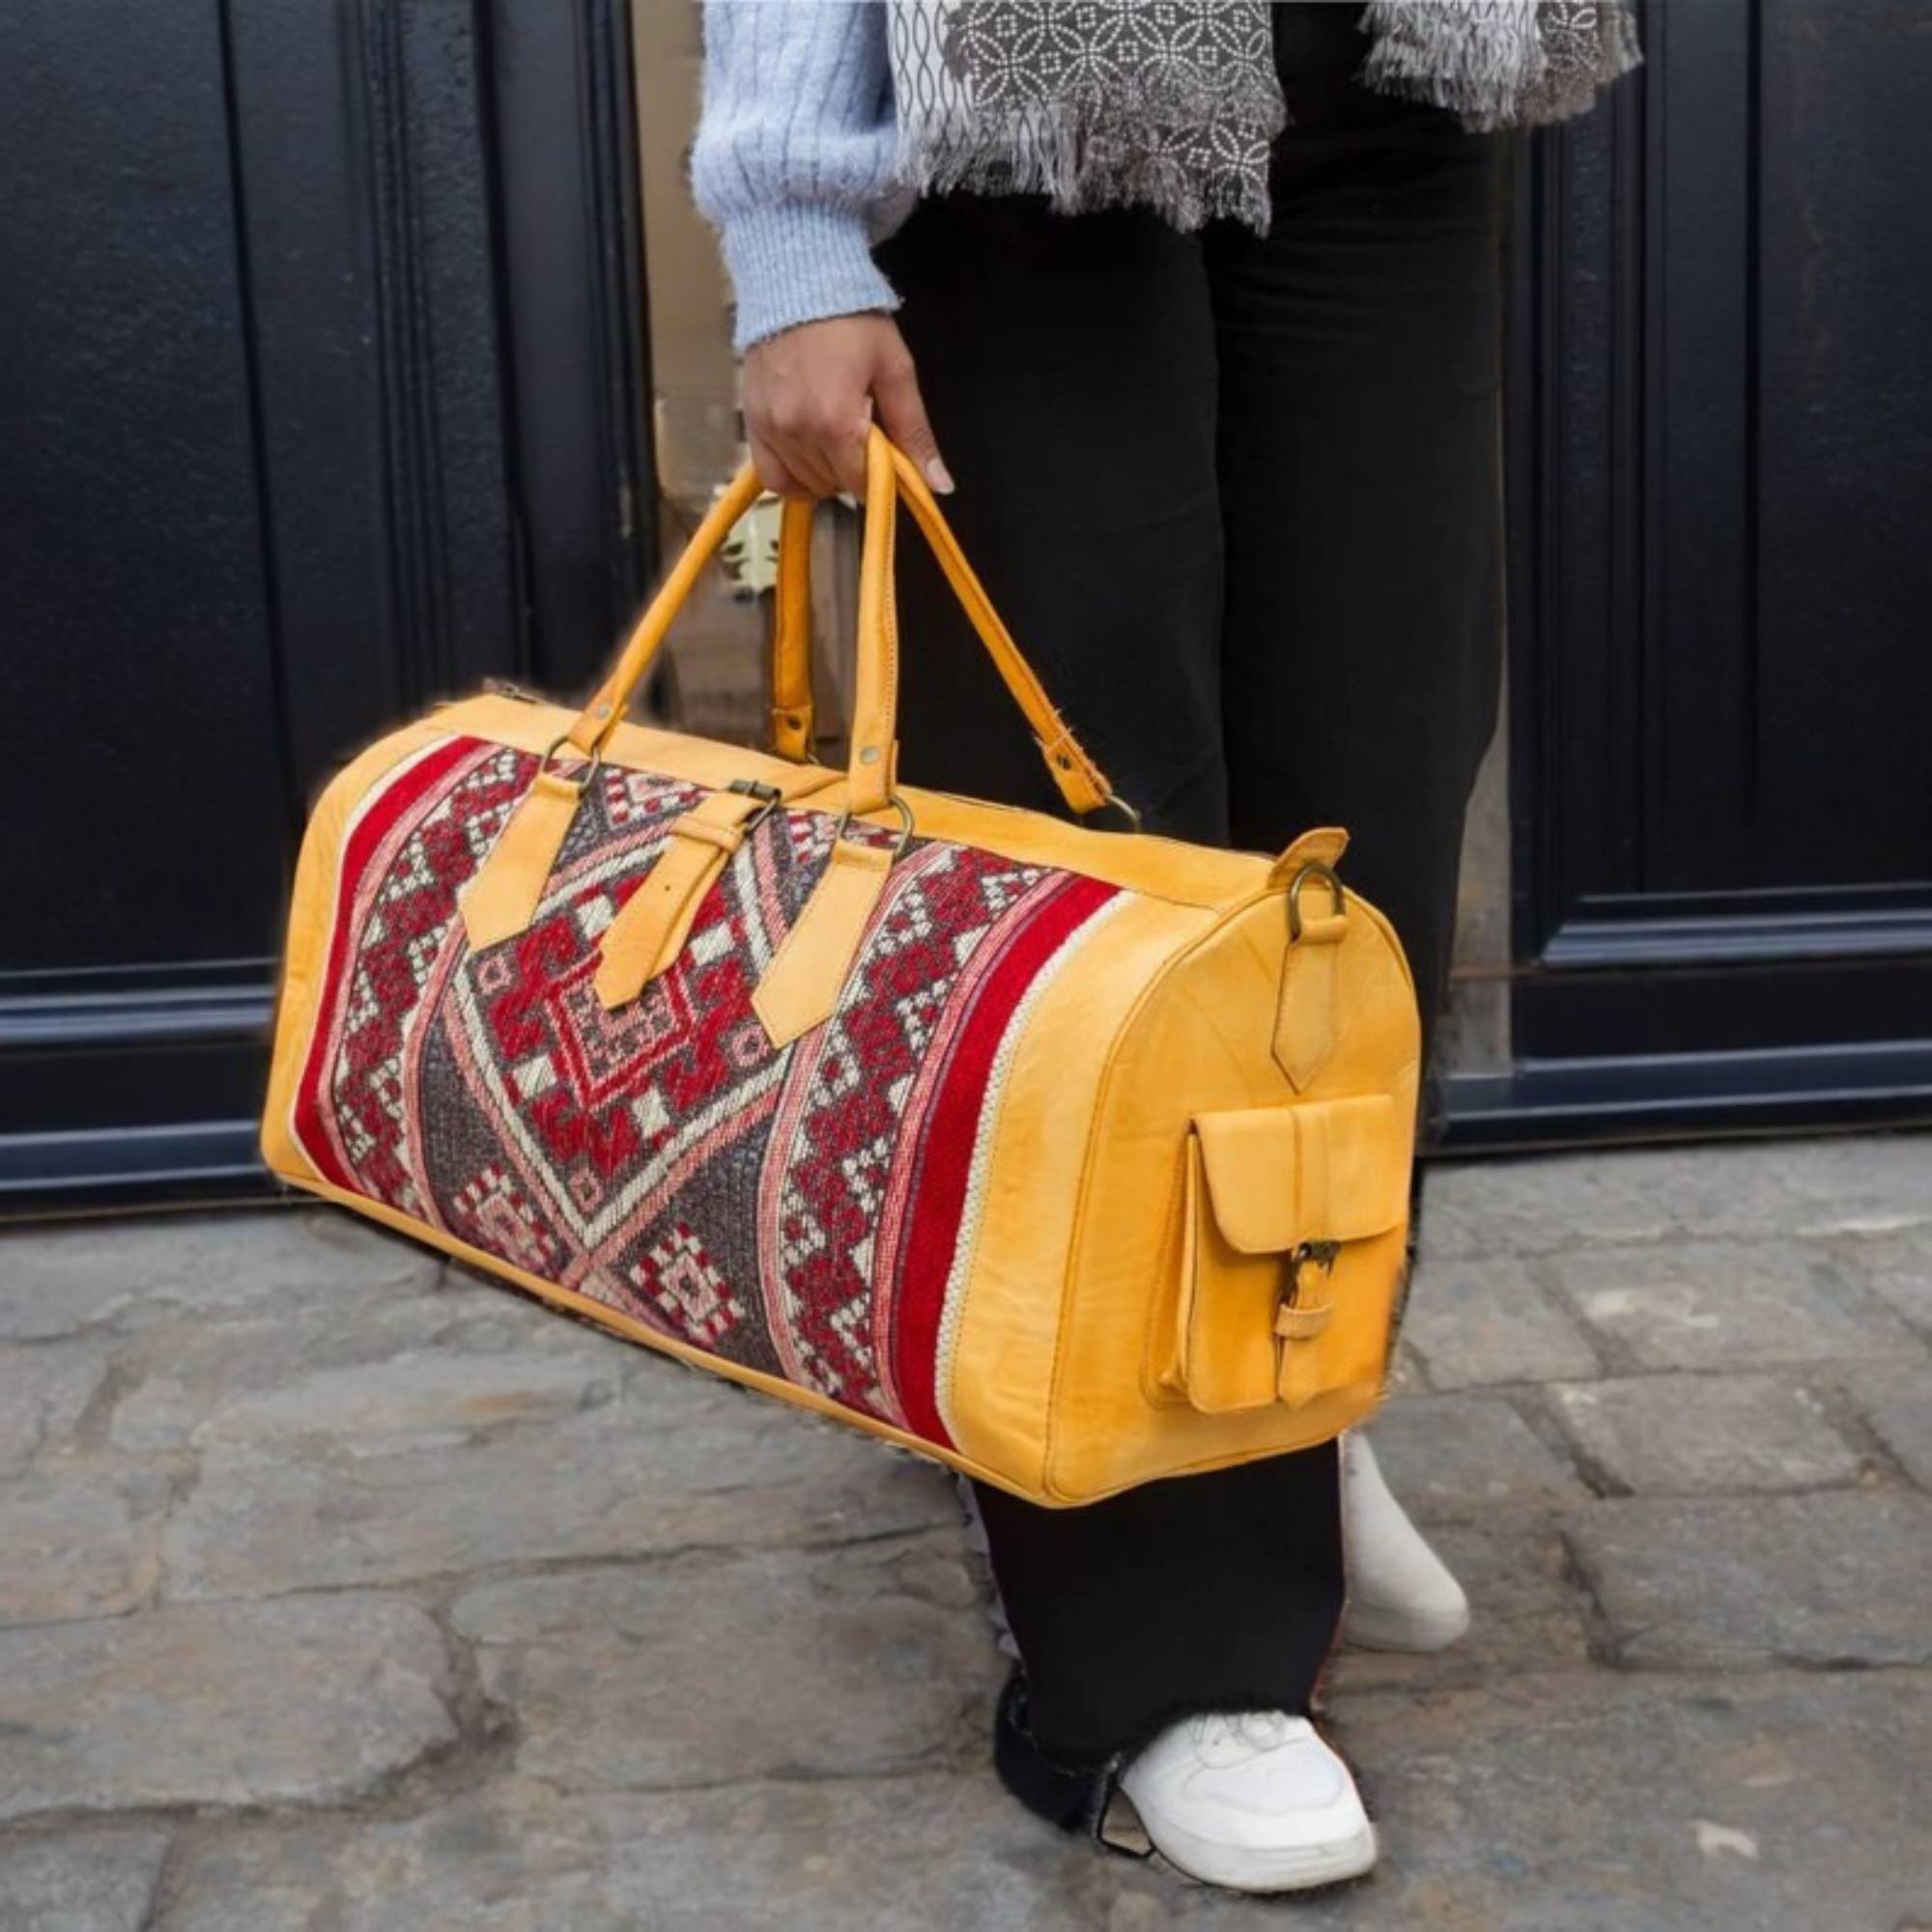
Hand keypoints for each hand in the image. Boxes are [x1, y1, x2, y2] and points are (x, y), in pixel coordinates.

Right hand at [742, 313, 952, 500]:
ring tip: (837, 440)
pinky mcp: (751, 423)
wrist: (798, 283)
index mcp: (835, 423)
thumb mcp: (895, 371)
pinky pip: (772, 476)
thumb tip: (940, 485)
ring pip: (803, 484)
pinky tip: (809, 460)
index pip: (862, 483)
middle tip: (864, 437)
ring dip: (826, 475)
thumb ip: (915, 433)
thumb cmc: (852, 322)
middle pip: (833, 485)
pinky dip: (792, 478)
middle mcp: (797, 433)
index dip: (880, 478)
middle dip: (854, 471)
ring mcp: (769, 430)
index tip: (887, 458)